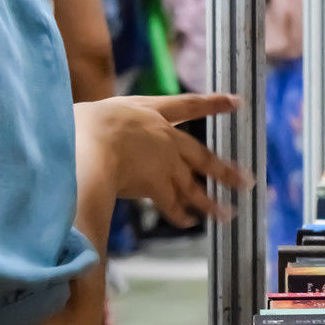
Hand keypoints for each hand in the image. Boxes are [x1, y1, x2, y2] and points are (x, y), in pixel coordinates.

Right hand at [74, 93, 251, 227]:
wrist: (85, 145)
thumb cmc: (77, 125)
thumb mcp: (94, 115)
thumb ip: (105, 126)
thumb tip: (95, 133)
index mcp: (148, 112)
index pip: (188, 105)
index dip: (214, 104)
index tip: (238, 102)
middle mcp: (164, 138)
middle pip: (202, 156)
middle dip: (225, 170)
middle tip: (247, 180)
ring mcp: (164, 163)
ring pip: (194, 186)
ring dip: (211, 202)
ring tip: (229, 213)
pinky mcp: (157, 185)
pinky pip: (173, 204)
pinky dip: (181, 214)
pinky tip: (190, 222)